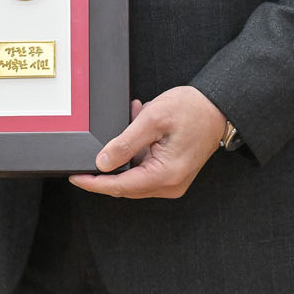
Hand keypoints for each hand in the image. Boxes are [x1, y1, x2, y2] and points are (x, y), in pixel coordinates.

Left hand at [68, 87, 227, 199]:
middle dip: (109, 164)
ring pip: (134, 175)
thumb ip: (125, 143)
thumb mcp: (153, 120)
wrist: (218, 107)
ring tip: (132, 119)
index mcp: (165, 175)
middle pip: (125, 185)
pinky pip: (145, 167)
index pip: (120, 186)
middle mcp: (170, 185)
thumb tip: (102, 163)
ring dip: (125, 152)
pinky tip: (139, 125)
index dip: (94, 183)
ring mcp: (172, 181)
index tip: (75, 176)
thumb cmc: (192, 110)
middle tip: (97, 143)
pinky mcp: (172, 174)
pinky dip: (137, 150)